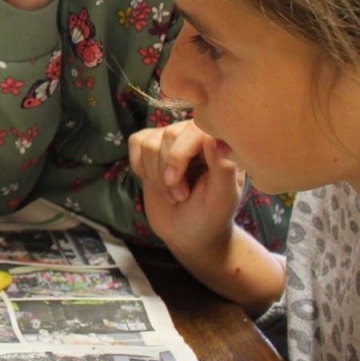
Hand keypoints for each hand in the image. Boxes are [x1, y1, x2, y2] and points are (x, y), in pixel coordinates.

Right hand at [129, 119, 242, 258]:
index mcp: (220, 143)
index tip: (180, 188)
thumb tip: (213, 138)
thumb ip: (223, 168)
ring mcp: (172, 139)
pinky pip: (136, 142)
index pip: (195, 127)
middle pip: (168, 135)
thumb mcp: (222, 198)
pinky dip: (140, 168)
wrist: (188, 233)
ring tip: (172, 194)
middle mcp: (196, 135)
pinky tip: (155, 182)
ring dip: (155, 176)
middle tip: (180, 196)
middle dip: (168, 172)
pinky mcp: (150, 145)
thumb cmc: (211, 216)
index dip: (180, 155)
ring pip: (149, 143)